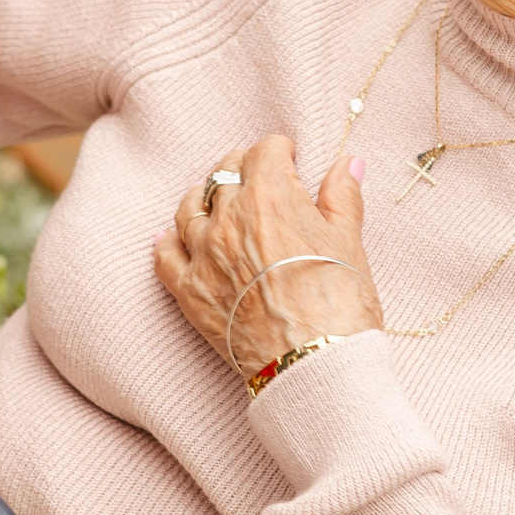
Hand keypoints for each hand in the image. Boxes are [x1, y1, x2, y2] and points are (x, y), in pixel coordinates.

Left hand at [154, 135, 380, 379]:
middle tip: (259, 178)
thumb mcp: (349, 240)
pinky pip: (165, 255)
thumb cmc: (340, 302)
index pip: (264, 152)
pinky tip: (174, 238)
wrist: (314, 363)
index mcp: (271, 195)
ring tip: (219, 204)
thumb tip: (348, 163)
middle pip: (224, 173)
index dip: (279, 151)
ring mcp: (203, 255)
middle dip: (243, 169)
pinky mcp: (189, 292)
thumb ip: (343, 195)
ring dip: (204, 199)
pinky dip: (169, 242)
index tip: (288, 158)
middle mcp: (229, 217)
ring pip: (189, 207)